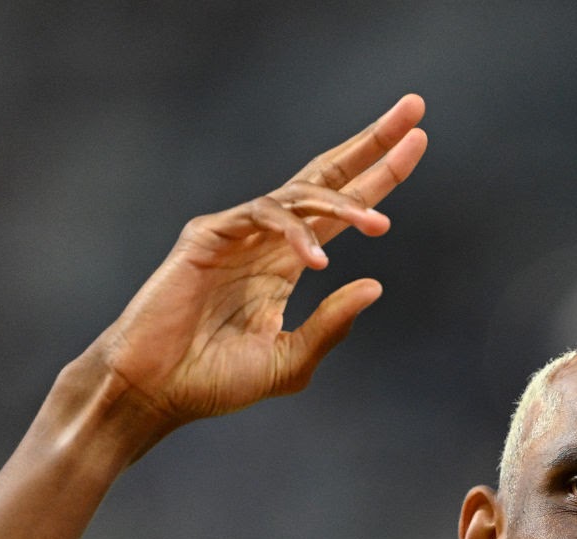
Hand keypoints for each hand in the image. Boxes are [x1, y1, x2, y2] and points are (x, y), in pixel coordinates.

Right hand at [85, 94, 427, 431]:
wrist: (156, 391)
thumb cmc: (214, 381)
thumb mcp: (290, 362)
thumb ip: (331, 326)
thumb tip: (376, 284)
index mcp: (286, 263)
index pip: (342, 208)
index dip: (380, 176)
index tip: (420, 141)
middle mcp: (266, 239)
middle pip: (326, 176)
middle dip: (371, 142)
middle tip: (414, 108)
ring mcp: (236, 232)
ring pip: (300, 193)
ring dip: (345, 202)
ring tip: (382, 224)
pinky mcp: (208, 235)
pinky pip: (261, 216)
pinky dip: (293, 233)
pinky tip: (317, 260)